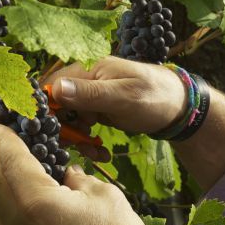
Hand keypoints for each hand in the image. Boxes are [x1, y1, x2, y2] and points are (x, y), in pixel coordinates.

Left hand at [0, 124, 162, 224]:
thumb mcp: (104, 196)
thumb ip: (77, 180)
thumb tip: (66, 176)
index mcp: (36, 200)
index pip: (11, 160)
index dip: (4, 140)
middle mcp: (16, 224)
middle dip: (0, 162)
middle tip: (7, 148)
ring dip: (4, 188)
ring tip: (18, 176)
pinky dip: (11, 211)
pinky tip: (26, 208)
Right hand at [46, 57, 186, 159]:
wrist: (178, 107)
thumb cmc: (154, 96)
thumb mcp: (122, 96)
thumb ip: (90, 94)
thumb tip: (56, 89)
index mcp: (87, 70)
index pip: (51, 87)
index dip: (46, 111)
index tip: (52, 133)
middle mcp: (84, 82)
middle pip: (56, 107)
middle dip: (64, 131)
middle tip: (80, 148)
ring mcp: (90, 97)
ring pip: (68, 121)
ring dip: (77, 140)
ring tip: (96, 154)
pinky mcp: (97, 111)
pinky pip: (82, 127)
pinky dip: (88, 142)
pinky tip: (101, 153)